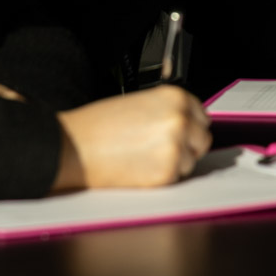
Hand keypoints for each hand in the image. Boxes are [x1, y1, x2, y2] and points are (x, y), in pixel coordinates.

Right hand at [54, 85, 211, 190]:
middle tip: (161, 149)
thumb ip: (168, 111)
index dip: (190, 126)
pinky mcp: (166, 172)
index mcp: (175, 97)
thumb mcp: (141, 103)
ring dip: (174, 163)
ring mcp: (176, 146)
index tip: (180, 133)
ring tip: (143, 156)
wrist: (73, 147)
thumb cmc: (99, 125)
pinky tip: (139, 167)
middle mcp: (180, 119)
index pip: (202, 116)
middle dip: (187, 146)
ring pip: (191, 161)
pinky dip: (161, 177)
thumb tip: (188, 125)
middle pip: (202, 139)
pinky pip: (176, 178)